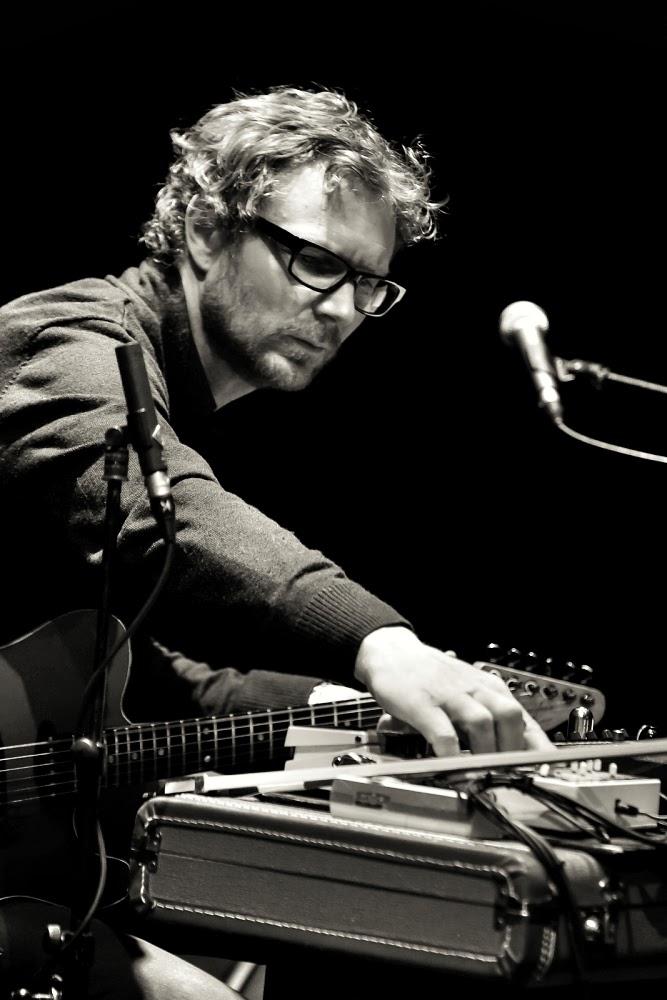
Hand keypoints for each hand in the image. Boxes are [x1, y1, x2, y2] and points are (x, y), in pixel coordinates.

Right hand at [355, 626, 553, 756]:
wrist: (394, 652)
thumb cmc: (432, 677)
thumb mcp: (468, 691)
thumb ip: (488, 719)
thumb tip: (515, 753)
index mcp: (490, 689)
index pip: (524, 719)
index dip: (538, 748)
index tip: (544, 772)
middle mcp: (475, 690)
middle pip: (510, 716)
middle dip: (513, 749)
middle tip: (507, 775)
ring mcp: (450, 696)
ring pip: (481, 723)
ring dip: (485, 753)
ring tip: (482, 775)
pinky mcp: (424, 704)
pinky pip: (443, 732)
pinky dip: (450, 753)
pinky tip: (450, 767)